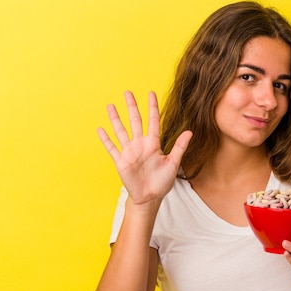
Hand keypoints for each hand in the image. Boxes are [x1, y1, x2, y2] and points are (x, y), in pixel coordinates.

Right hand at [97, 91, 191, 205]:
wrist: (150, 197)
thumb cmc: (163, 182)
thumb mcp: (173, 163)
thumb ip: (180, 147)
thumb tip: (190, 131)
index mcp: (153, 144)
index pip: (153, 121)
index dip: (152, 107)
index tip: (151, 93)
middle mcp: (140, 145)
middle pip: (135, 121)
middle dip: (132, 107)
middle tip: (127, 92)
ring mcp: (129, 152)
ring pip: (121, 131)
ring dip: (115, 119)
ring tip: (110, 105)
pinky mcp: (121, 161)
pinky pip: (112, 148)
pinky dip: (106, 139)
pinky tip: (100, 129)